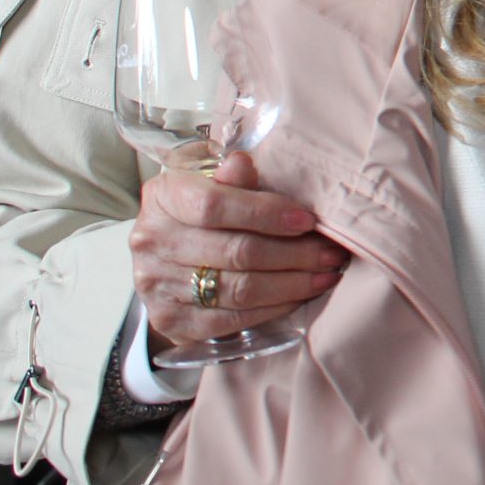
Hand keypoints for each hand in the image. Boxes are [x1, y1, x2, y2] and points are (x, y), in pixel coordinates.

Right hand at [131, 151, 344, 347]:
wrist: (161, 259)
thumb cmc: (198, 213)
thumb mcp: (210, 183)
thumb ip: (231, 178)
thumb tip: (245, 164)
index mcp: (163, 198)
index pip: (215, 206)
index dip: (266, 213)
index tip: (308, 220)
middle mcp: (152, 242)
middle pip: (235, 252)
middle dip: (294, 254)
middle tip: (332, 253)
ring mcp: (156, 285)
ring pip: (239, 290)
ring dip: (292, 284)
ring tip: (326, 275)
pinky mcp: (170, 320)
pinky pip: (231, 319)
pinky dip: (272, 309)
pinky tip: (299, 297)